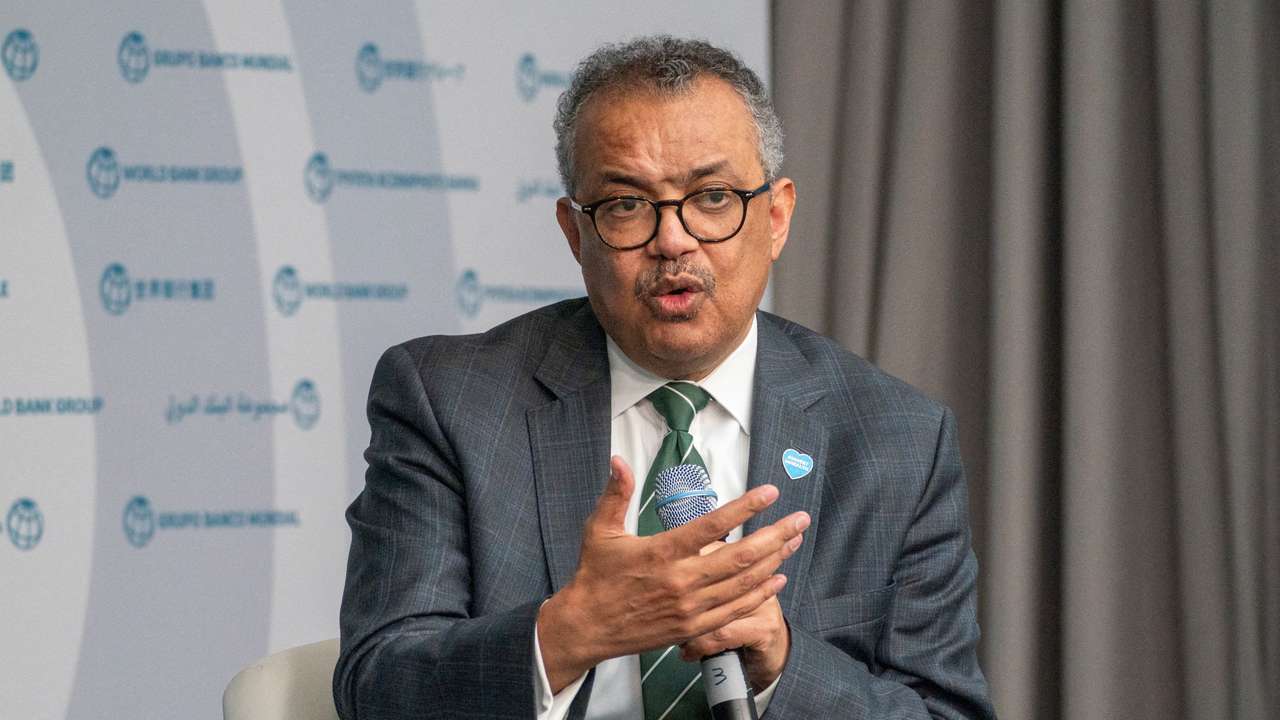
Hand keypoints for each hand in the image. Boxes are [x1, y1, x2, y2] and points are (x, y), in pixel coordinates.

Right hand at [537, 456, 809, 691]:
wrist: (586, 627)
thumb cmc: (595, 575)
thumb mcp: (600, 530)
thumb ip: (615, 493)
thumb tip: (618, 460)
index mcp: (661, 552)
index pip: (712, 526)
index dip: (745, 508)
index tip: (769, 493)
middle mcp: (681, 581)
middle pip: (741, 556)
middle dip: (776, 535)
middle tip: (799, 519)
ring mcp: (690, 607)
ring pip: (744, 583)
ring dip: (774, 561)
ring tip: (794, 541)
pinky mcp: (693, 627)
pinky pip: (735, 610)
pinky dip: (760, 594)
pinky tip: (777, 579)